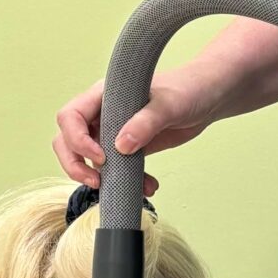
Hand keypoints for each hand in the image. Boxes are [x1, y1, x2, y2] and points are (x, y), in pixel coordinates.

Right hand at [53, 66, 221, 190]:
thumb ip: (146, 122)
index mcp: (103, 95)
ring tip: (134, 187)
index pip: (70, 117)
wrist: (209, 98)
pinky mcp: (130, 147)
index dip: (77, 140)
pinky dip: (129, 181)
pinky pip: (117, 168)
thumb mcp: (169, 105)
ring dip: (105, 178)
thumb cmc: (188, 89)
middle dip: (75, 164)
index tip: (101, 156)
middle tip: (96, 182)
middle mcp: (103, 114)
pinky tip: (149, 186)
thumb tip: (120, 146)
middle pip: (68, 141)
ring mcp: (114, 131)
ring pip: (91, 160)